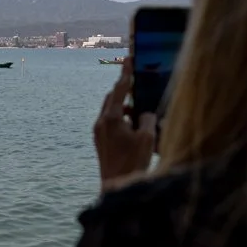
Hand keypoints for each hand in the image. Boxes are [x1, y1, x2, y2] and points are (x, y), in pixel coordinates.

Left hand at [93, 60, 155, 189]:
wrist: (116, 188)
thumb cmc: (133, 163)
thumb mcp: (147, 138)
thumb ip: (148, 119)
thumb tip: (145, 113)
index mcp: (112, 118)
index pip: (120, 88)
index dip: (126, 73)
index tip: (129, 58)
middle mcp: (101, 122)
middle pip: (113, 97)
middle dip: (125, 91)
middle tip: (138, 86)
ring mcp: (98, 132)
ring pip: (110, 110)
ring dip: (124, 107)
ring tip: (139, 113)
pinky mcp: (99, 142)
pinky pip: (109, 122)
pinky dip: (120, 118)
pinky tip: (133, 127)